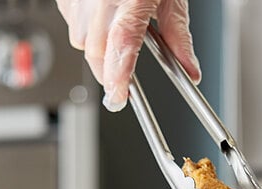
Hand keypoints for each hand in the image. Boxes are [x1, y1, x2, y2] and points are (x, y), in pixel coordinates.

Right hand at [56, 0, 200, 111]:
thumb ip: (178, 36)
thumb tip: (190, 71)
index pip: (122, 43)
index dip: (119, 75)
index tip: (120, 97)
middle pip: (96, 51)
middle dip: (108, 72)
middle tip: (123, 83)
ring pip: (81, 40)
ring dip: (98, 50)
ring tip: (116, 34)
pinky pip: (71, 22)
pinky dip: (86, 29)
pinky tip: (102, 18)